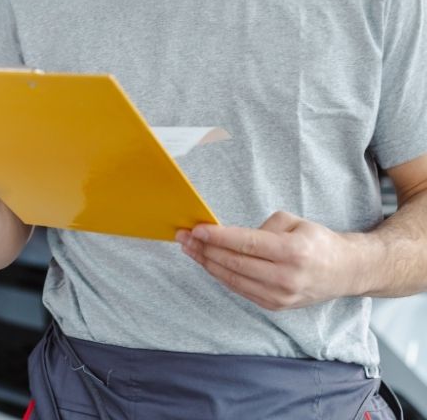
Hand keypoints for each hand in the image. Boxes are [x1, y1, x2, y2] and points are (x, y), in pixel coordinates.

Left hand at [175, 211, 358, 310]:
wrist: (344, 272)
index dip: (217, 237)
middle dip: (204, 249)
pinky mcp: (275, 306)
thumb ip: (262, 227)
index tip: (196, 229)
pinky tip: (208, 263)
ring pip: (233, 279)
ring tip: (189, 249)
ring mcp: (280, 296)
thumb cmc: (317, 241)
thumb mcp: (294, 222)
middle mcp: (286, 277)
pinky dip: (221, 275)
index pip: (246, 244)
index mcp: (292, 252)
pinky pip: (240, 289)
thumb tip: (231, 236)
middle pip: (235, 263)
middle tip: (184, 237)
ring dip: (207, 263)